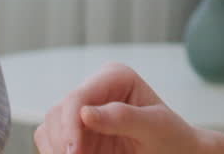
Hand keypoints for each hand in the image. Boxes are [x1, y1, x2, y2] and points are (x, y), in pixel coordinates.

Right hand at [34, 62, 213, 153]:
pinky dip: (57, 152)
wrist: (173, 151)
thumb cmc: (171, 137)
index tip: (74, 153)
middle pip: (57, 112)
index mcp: (115, 77)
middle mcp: (94, 88)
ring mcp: (81, 109)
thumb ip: (124, 118)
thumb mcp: (155, 127)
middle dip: (63, 141)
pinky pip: (50, 141)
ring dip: (57, 149)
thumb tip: (85, 113)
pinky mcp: (74, 130)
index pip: (77, 97)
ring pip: (49, 128)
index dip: (69, 125)